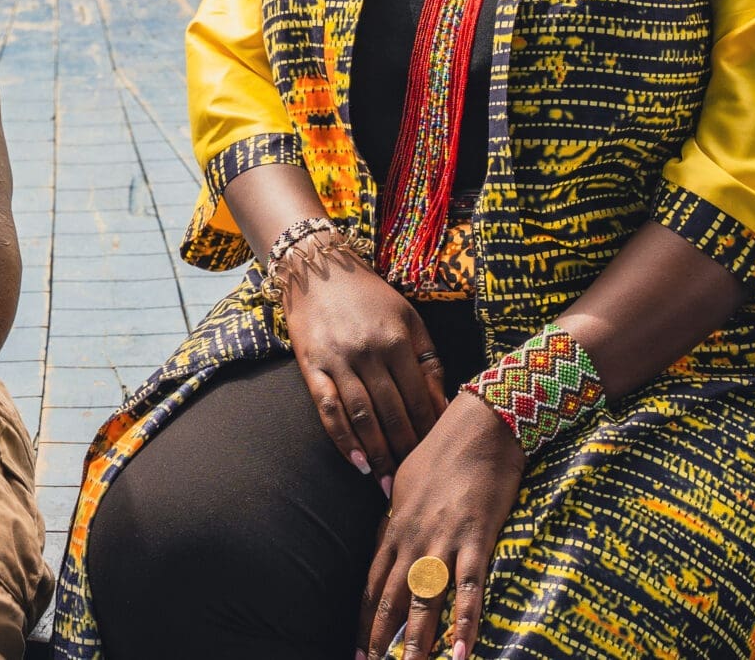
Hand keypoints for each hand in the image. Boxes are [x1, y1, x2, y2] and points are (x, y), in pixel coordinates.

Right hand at [279, 236, 448, 482]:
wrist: (319, 270)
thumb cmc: (371, 297)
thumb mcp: (409, 319)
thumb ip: (428, 361)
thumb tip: (444, 406)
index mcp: (397, 340)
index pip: (420, 398)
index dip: (430, 431)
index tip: (439, 457)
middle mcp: (368, 352)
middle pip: (392, 413)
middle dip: (406, 452)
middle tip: (415, 483)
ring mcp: (337, 360)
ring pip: (362, 417)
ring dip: (378, 455)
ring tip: (388, 485)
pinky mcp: (311, 366)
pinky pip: (328, 410)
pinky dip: (343, 440)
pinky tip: (358, 463)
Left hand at [360, 394, 524, 659]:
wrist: (479, 424)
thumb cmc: (445, 448)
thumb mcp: (408, 481)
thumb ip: (397, 511)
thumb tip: (387, 525)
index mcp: (395, 526)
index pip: (373, 583)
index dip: (366, 618)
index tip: (359, 647)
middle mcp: (412, 538)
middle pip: (391, 599)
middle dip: (381, 639)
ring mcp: (442, 540)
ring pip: (424, 601)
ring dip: (417, 643)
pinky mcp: (476, 538)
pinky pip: (469, 589)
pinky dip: (464, 623)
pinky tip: (461, 653)